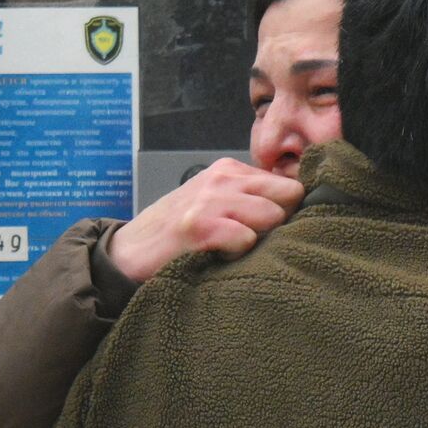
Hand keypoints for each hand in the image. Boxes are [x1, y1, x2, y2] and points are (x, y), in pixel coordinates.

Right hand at [107, 158, 304, 281]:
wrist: (128, 253)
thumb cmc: (180, 232)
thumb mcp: (217, 204)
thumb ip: (252, 200)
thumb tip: (299, 207)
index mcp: (230, 170)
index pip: (289, 184)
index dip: (289, 210)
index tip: (270, 228)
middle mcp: (222, 178)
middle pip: (289, 195)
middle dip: (281, 222)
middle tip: (255, 240)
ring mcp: (209, 199)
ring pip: (272, 215)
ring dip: (259, 240)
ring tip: (232, 249)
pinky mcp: (198, 226)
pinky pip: (246, 239)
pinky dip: (238, 255)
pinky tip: (217, 257)